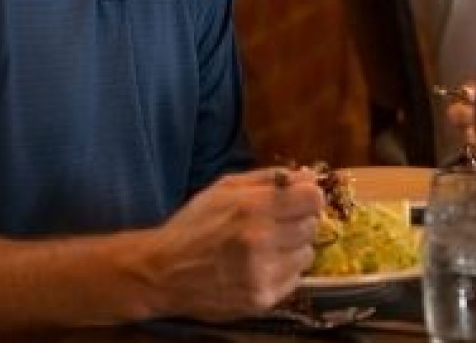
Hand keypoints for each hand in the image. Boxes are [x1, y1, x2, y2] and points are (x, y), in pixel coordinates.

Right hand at [148, 167, 323, 321]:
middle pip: (312, 226)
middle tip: (273, 227)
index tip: (298, 202)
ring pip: (307, 254)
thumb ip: (268, 179)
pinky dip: (283, 273)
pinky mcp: (261, 299)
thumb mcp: (224, 188)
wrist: (162, 272)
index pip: (313, 198)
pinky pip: (295, 279)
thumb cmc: (194, 225)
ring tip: (265, 250)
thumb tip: (306, 175)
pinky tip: (260, 268)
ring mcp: (262, 272)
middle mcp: (260, 239)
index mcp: (252, 207)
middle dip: (297, 223)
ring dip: (292, 250)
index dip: (308, 198)